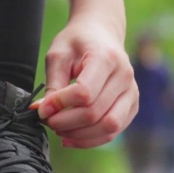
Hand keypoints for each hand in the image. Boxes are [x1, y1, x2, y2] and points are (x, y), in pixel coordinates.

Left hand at [35, 16, 137, 147]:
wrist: (102, 33)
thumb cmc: (77, 42)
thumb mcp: (58, 55)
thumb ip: (53, 85)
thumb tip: (43, 112)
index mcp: (106, 58)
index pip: (84, 92)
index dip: (60, 105)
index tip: (42, 108)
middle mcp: (125, 76)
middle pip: (95, 113)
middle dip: (66, 122)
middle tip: (47, 120)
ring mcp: (132, 93)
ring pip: (109, 127)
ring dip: (79, 135)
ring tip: (59, 130)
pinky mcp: (132, 106)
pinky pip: (114, 132)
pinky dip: (91, 139)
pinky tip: (72, 136)